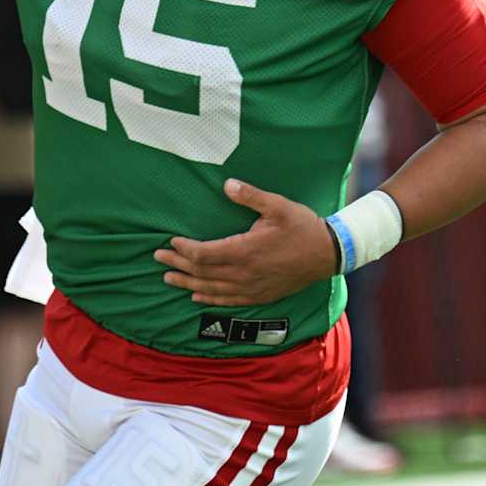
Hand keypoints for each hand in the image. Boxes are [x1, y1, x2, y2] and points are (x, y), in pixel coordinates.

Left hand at [154, 179, 338, 306]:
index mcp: (246, 250)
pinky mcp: (260, 296)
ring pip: (212, 289)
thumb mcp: (278, 206)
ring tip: (168, 279)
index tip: (171, 241)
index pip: (205, 254)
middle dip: (178, 265)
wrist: (328, 254)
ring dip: (187, 283)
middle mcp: (245, 274)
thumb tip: (227, 185)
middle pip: (203, 272)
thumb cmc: (302, 227)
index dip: (185, 249)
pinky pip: (228, 301)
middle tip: (158, 258)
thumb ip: (251, 196)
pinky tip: (197, 295)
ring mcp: (252, 288)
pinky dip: (209, 298)